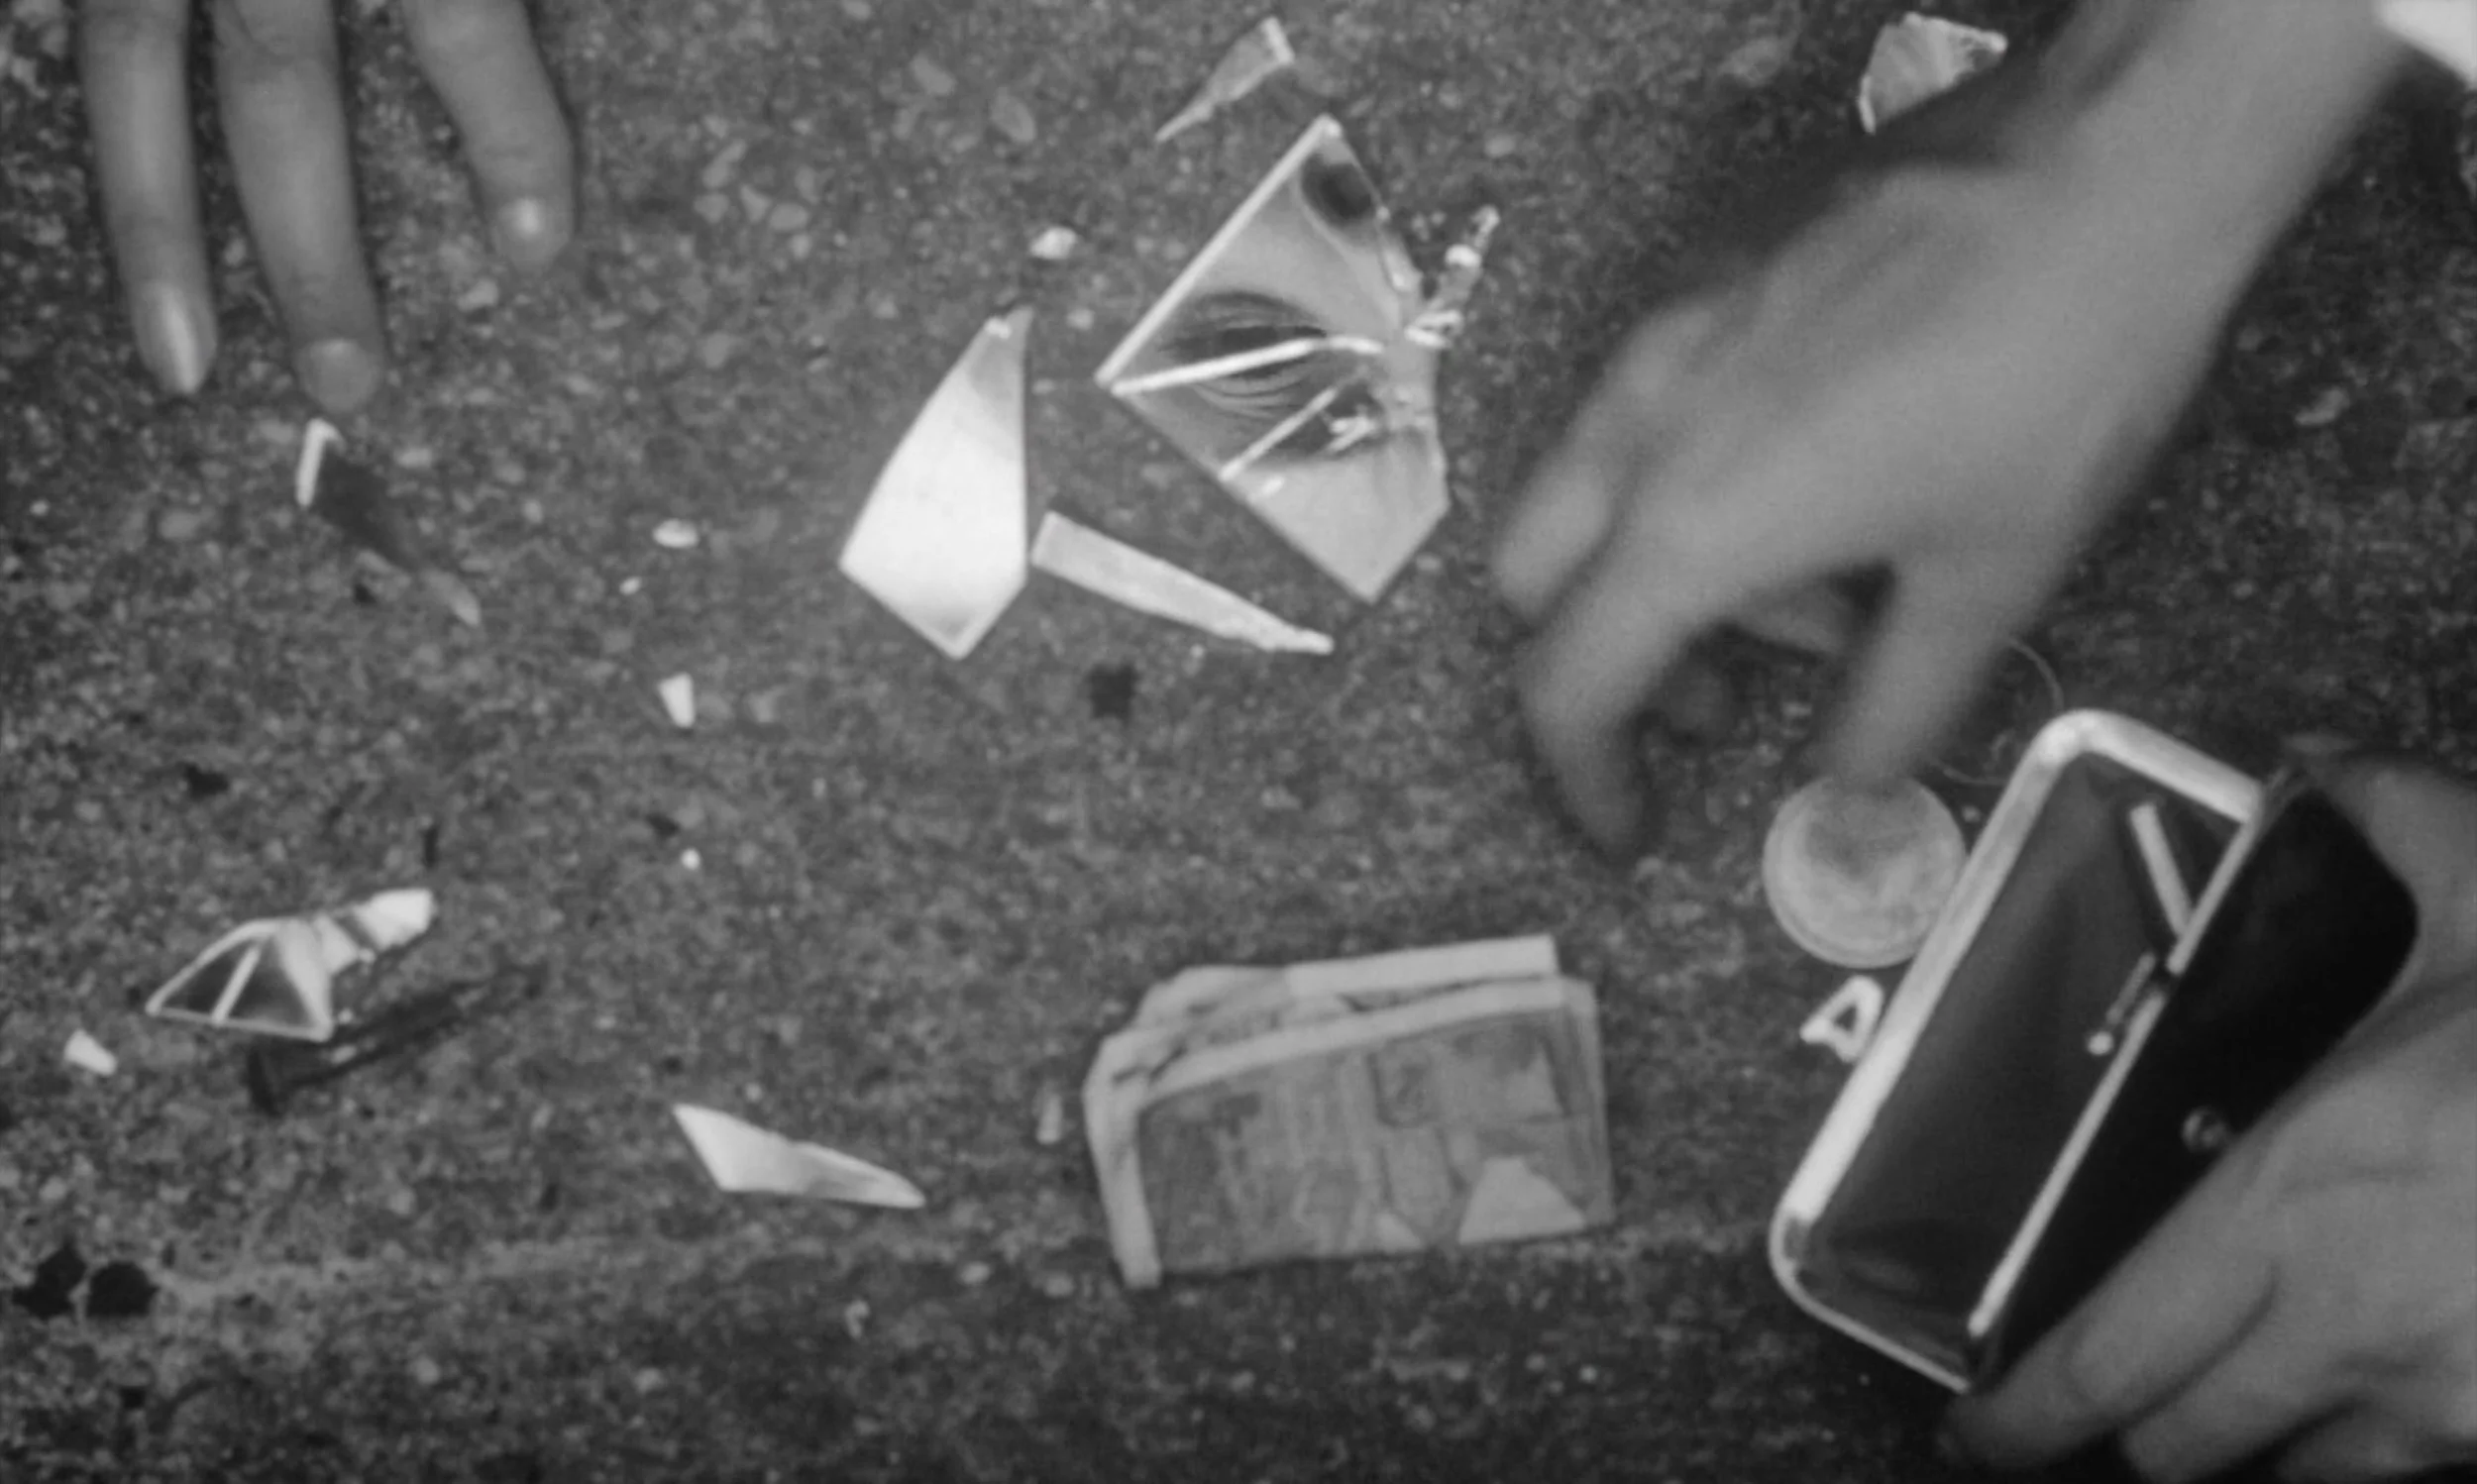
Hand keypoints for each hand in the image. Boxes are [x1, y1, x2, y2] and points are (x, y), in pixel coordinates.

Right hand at [79, 0, 575, 410]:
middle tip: (346, 385)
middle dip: (310, 247)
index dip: (505, 128)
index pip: (458, 17)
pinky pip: (57, 24)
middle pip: (279, 86)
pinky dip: (62, 120)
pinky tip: (79, 235)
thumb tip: (596, 29)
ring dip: (156, 231)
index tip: (540, 250)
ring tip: (184, 367)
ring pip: (131, 68)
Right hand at [1491, 0, 2401, 857]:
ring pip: (1588, 487)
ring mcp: (1658, 336)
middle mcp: (1635, 426)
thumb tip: (1843, 787)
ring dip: (1660, 568)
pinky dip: (1687, 479)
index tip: (1634, 829)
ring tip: (1823, 573)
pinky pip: (1644, 409)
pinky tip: (1824, 467)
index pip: (1568, 685)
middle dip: (1608, 662)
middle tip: (1728, 698)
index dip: (1586, 780)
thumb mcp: (1990, 581)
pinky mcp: (1702, 276)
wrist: (2105, 161)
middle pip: (1534, 584)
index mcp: (1687, 525)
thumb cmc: (2050, 388)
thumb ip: (1896, 708)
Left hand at [1945, 749, 2476, 1482]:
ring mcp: (2444, 1406)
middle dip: (2127, 1434)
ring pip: (2288, 1481)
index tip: (1974, 1434)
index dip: (2023, 1414)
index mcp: (2292, 1199)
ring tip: (2241, 1402)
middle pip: (2176, 1443)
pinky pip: (2408, 1478)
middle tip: (2106, 1408)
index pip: (2108, 1353)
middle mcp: (2344, 1324)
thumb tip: (2325, 752)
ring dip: (2249, 1452)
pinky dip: (2367, 1455)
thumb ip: (2388, 819)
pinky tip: (2383, 1394)